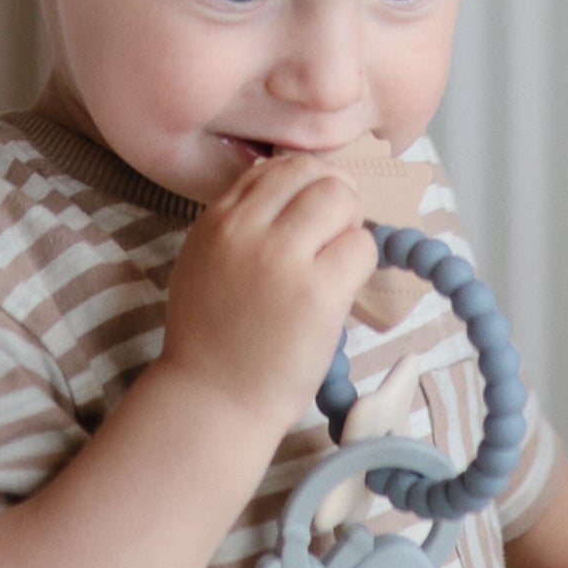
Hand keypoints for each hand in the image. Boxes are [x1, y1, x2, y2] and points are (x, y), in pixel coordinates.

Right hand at [157, 150, 376, 432]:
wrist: (212, 399)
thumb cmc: (212, 339)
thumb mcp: (205, 262)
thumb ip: (239, 223)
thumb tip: (290, 185)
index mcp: (217, 220)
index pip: (276, 168)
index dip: (305, 185)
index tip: (313, 214)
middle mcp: (247, 230)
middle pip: (313, 173)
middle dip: (334, 199)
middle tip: (334, 238)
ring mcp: (282, 258)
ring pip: (342, 200)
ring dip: (350, 228)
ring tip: (336, 265)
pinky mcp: (318, 292)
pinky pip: (362, 247)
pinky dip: (361, 263)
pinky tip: (342, 291)